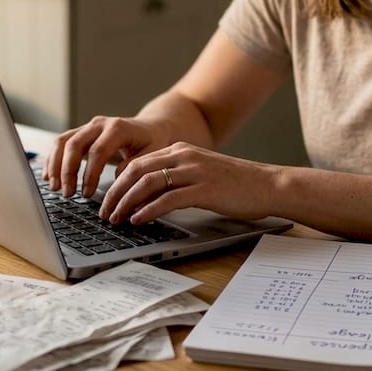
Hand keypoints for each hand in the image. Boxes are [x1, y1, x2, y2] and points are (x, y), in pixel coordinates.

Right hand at [46, 116, 169, 197]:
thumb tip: (117, 180)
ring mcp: (88, 127)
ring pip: (62, 141)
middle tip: (67, 193)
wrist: (151, 127)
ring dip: (55, 165)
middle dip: (67, 171)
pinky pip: (61, 143)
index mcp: (118, 128)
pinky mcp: (81, 132)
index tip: (86, 193)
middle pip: (74, 144)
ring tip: (54, 187)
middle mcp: (99, 124)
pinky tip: (49, 176)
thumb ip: (135, 166)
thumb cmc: (152, 142)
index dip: (89, 173)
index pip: (97, 151)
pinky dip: (53, 159)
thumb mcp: (152, 154)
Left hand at [98, 142, 279, 224]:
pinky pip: (167, 199)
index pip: (138, 162)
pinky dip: (148, 210)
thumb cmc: (236, 185)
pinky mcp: (204, 189)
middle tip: (104, 212)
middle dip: (115, 193)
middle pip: (136, 171)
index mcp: (181, 150)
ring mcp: (194, 171)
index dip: (117, 181)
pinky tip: (138, 220)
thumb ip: (176, 179)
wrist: (268, 185)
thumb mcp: (201, 174)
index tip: (107, 199)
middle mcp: (184, 156)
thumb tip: (147, 198)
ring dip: (126, 202)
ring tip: (116, 219)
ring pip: (147, 183)